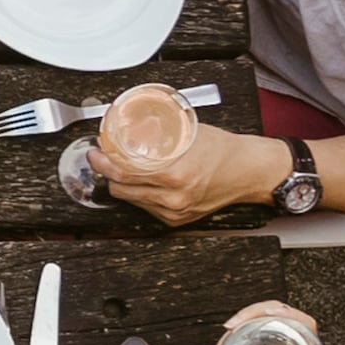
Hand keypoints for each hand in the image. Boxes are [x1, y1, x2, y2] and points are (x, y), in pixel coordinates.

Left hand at [90, 99, 281, 225]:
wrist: (249, 171)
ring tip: (121, 168)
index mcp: (175, 175)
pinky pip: (146, 208)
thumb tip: (131, 124)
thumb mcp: (187, 133)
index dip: (102, 163)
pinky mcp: (178, 220)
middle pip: (121, 190)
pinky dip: (139, 195)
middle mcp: (174, 198)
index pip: (123, 174)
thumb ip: (160, 134)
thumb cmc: (223, 150)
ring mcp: (176, 212)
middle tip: (103, 158)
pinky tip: (140, 182)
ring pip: (131, 201)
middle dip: (107, 174)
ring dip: (122, 185)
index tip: (95, 153)